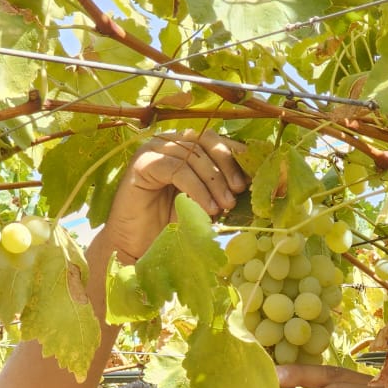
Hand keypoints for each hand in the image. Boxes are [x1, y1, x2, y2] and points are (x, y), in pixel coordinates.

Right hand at [104, 130, 248, 263]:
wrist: (137, 246)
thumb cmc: (169, 226)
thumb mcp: (203, 204)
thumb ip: (221, 191)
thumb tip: (250, 183)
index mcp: (184, 148)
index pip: (213, 140)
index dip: (234, 155)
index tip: (250, 178)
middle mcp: (168, 143)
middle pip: (205, 140)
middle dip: (226, 166)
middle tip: (238, 191)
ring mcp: (154, 150)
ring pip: (193, 154)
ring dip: (214, 181)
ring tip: (224, 206)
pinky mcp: (143, 164)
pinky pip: (177, 168)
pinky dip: (197, 188)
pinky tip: (208, 208)